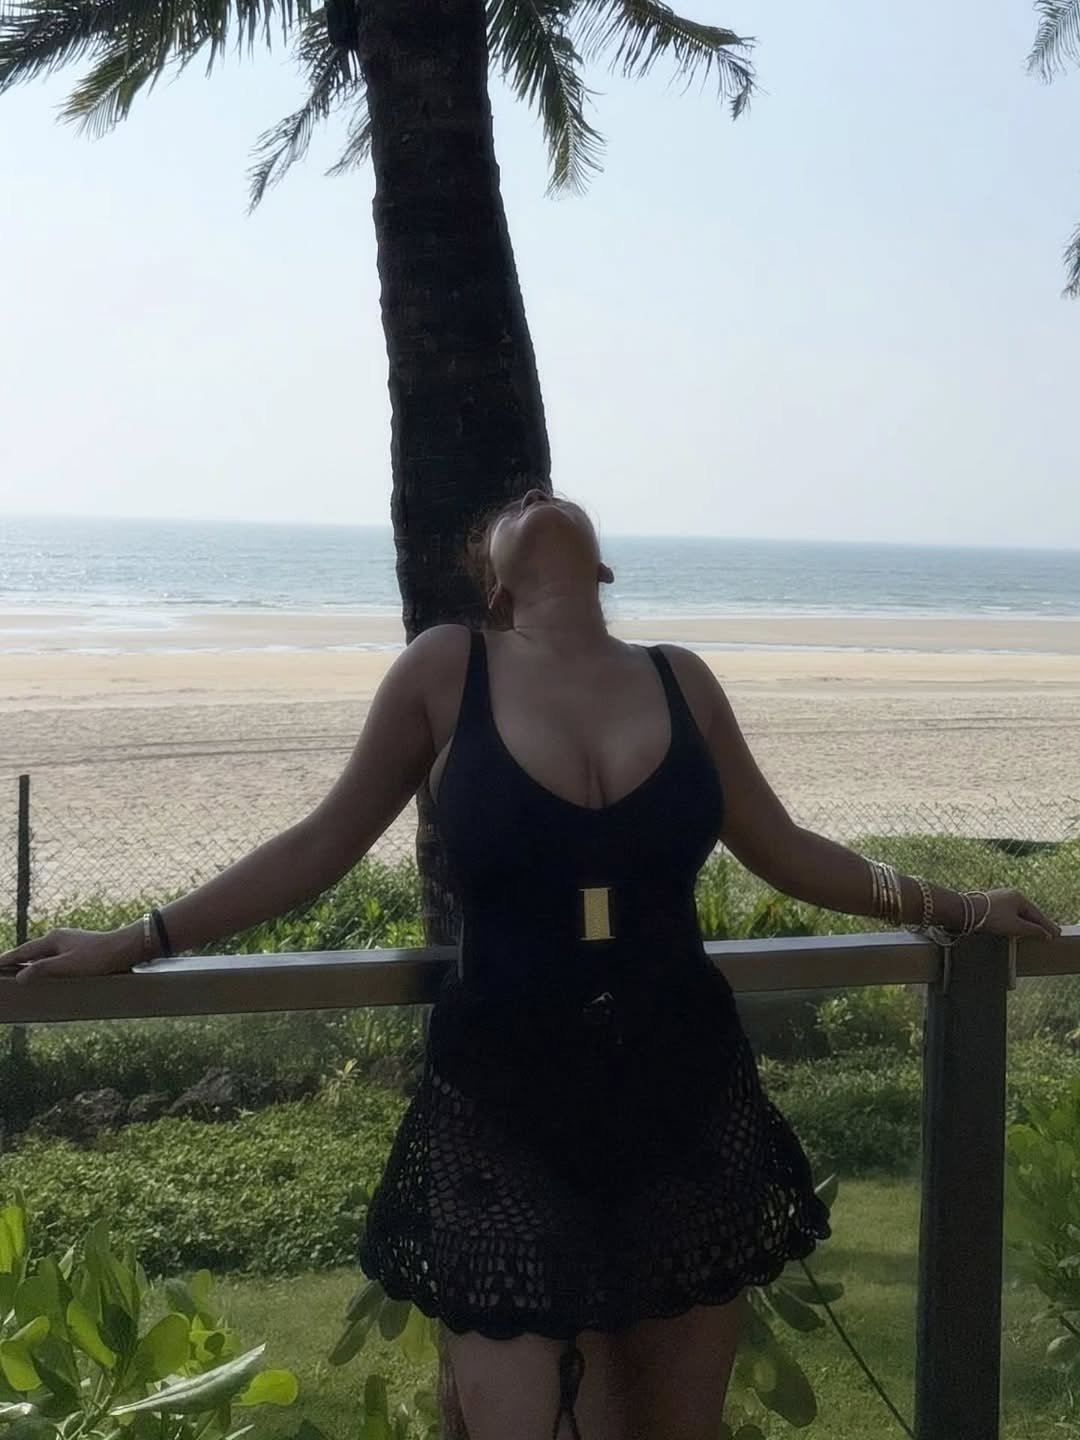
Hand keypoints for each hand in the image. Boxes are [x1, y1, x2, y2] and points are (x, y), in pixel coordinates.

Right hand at [0, 926, 143, 983]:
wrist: (125, 948)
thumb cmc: (98, 957)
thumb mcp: (68, 966)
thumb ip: (43, 970)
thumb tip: (19, 976)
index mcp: (53, 940)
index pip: (23, 952)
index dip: (6, 960)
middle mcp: (58, 938)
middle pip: (31, 952)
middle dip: (15, 961)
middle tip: (1, 970)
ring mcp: (68, 942)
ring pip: (42, 954)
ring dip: (29, 963)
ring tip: (17, 973)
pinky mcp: (78, 949)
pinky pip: (53, 957)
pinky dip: (43, 965)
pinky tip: (45, 972)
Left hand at [980, 888, 1060, 941]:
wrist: (965, 912)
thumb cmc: (991, 918)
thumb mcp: (1015, 927)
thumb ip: (1032, 930)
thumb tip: (1046, 934)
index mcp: (1019, 898)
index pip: (1037, 914)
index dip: (1047, 926)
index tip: (1056, 933)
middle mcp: (1009, 895)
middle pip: (1028, 913)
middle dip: (1038, 923)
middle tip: (1050, 933)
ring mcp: (999, 899)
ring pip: (1017, 914)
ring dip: (1026, 923)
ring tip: (1035, 931)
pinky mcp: (989, 905)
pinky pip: (1008, 915)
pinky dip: (1015, 922)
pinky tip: (1016, 927)